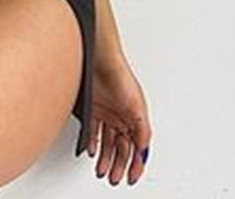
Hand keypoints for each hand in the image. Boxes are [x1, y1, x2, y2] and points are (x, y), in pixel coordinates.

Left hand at [86, 58, 152, 185]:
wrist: (96, 58)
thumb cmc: (119, 74)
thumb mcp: (136, 105)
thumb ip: (141, 129)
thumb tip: (142, 149)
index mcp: (134, 117)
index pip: (137, 147)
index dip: (135, 164)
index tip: (131, 176)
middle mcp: (121, 116)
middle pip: (122, 147)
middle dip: (119, 165)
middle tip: (114, 177)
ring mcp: (106, 113)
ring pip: (108, 142)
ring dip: (106, 158)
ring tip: (102, 170)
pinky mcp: (92, 109)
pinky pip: (93, 131)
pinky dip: (93, 143)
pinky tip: (92, 151)